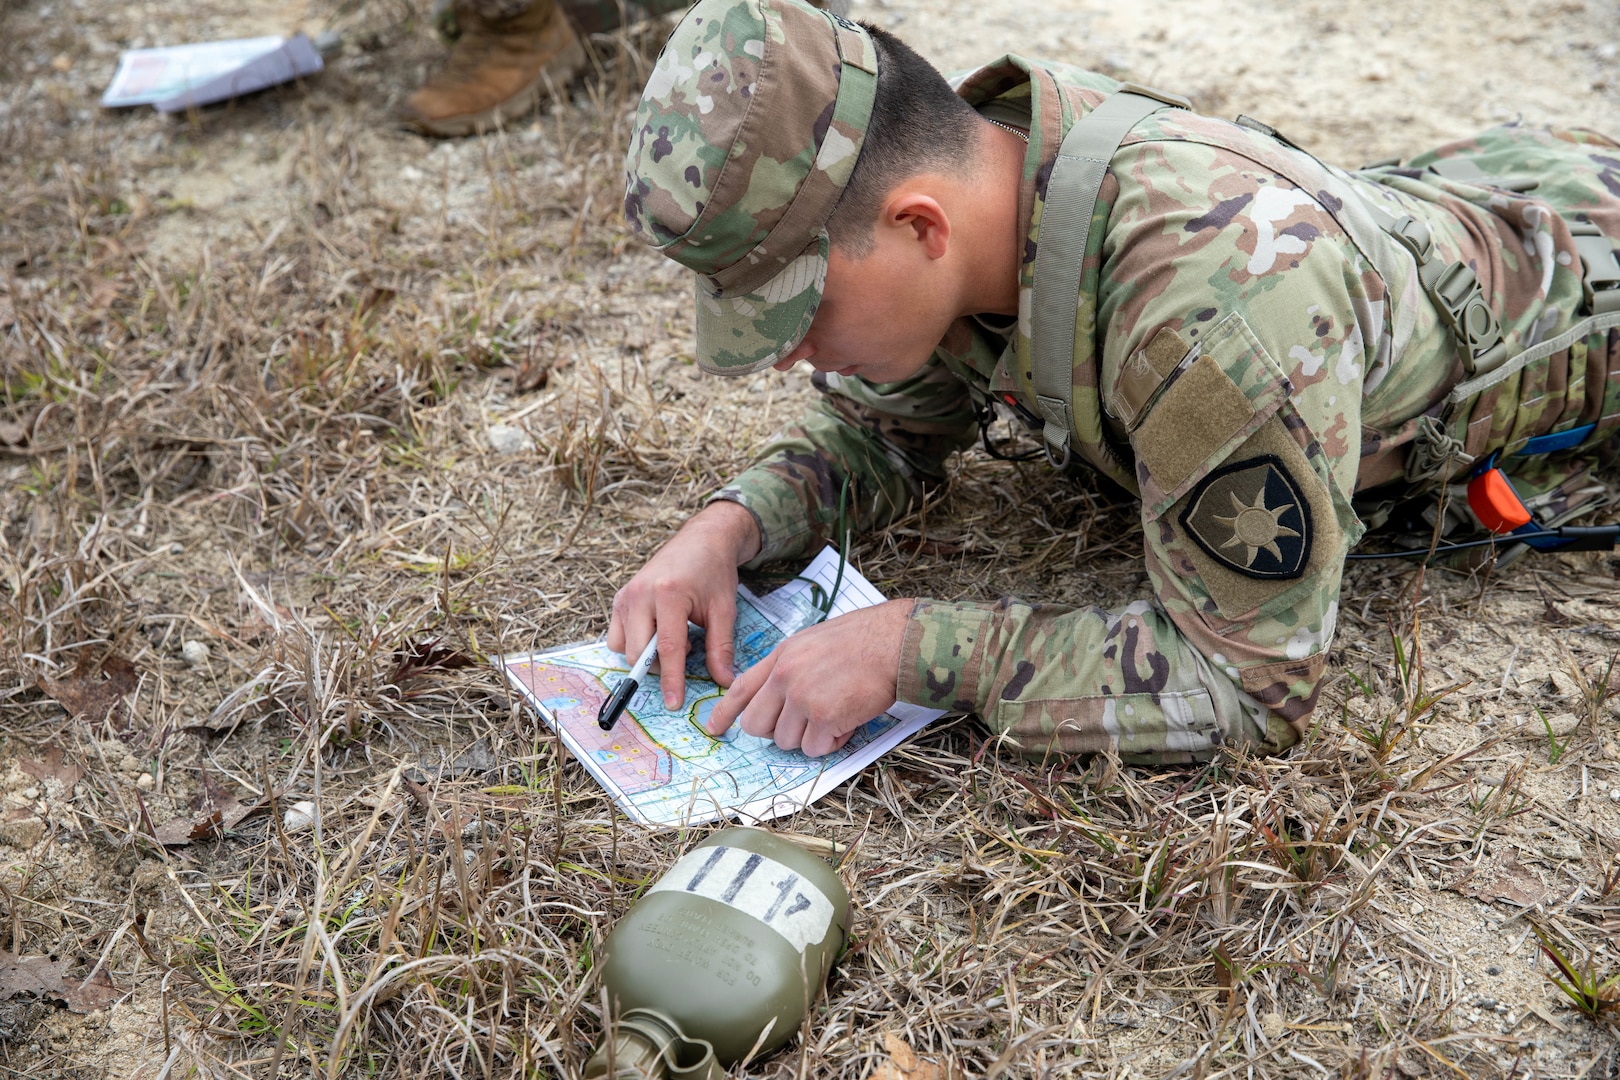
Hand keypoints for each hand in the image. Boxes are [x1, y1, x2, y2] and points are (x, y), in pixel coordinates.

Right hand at [607, 501, 761, 708]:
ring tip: (673, 637)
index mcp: (669, 594)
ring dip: (646, 656)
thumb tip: (724, 682)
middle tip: (688, 651)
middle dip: (659, 668)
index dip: (671, 680)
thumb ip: (720, 648)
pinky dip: (634, 644)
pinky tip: (657, 631)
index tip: (674, 703)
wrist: (701, 539)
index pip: (667, 649)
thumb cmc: (714, 572)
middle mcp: (641, 594)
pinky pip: (617, 635)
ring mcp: (626, 595)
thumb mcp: (724, 609)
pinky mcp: (620, 597)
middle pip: (638, 652)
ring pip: (623, 647)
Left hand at [704, 599, 913, 756]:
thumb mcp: (812, 642)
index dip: (725, 712)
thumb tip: (778, 700)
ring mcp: (802, 697)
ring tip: (836, 713)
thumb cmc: (863, 641)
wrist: (893, 642)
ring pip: (786, 741)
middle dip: (777, 732)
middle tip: (804, 723)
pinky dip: (832, 741)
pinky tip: (848, 720)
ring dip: (811, 737)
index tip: (714, 729)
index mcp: (781, 656)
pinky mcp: (824, 716)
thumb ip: (790, 667)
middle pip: (757, 725)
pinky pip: (815, 748)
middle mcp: (785, 676)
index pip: (741, 688)